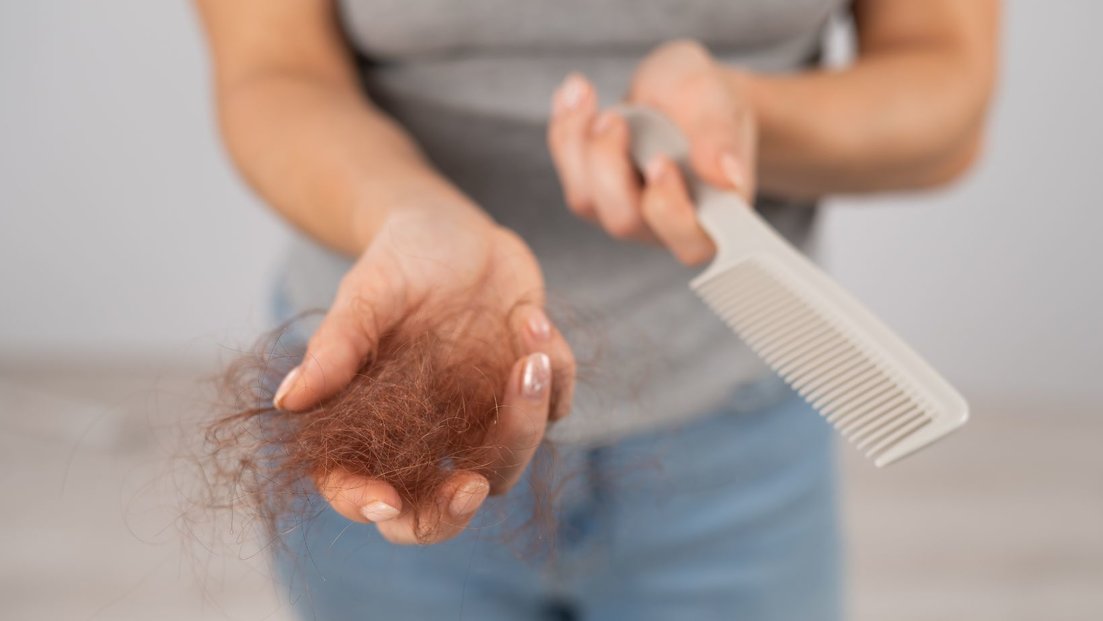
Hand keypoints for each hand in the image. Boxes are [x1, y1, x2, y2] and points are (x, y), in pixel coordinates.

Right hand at [273, 199, 575, 543]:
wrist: (454, 230)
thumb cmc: (398, 260)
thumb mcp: (367, 294)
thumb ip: (337, 348)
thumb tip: (289, 400)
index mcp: (371, 422)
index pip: (356, 484)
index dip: (363, 504)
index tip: (384, 501)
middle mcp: (426, 433)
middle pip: (437, 507)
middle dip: (451, 511)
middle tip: (468, 487)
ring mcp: (480, 417)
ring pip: (507, 464)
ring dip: (524, 423)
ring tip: (531, 358)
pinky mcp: (524, 389)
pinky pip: (555, 406)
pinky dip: (555, 372)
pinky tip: (530, 317)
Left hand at [547, 39, 757, 264]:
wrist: (685, 94)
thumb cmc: (707, 103)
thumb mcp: (716, 102)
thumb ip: (720, 137)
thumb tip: (728, 177)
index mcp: (712, 217)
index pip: (689, 241)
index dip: (669, 209)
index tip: (660, 160)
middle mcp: (665, 227)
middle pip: (624, 220)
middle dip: (609, 165)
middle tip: (614, 118)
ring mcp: (626, 213)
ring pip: (586, 200)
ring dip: (577, 144)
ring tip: (584, 91)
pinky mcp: (596, 195)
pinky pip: (569, 173)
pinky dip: (565, 130)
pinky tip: (575, 93)